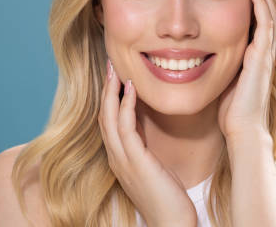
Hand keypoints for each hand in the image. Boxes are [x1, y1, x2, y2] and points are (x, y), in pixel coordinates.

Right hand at [98, 60, 197, 226]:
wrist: (172, 222)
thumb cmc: (168, 197)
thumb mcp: (155, 166)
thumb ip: (148, 148)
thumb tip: (152, 127)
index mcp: (120, 158)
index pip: (109, 122)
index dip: (109, 98)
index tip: (115, 76)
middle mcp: (116, 157)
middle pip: (103, 116)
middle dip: (106, 89)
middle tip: (109, 64)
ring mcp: (122, 160)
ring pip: (109, 118)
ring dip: (111, 91)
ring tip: (115, 69)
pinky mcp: (134, 162)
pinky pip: (125, 127)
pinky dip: (126, 105)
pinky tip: (130, 88)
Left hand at [217, 0, 275, 140]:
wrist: (243, 130)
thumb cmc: (231, 110)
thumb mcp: (223, 79)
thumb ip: (218, 63)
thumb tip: (199, 52)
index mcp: (254, 55)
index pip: (256, 21)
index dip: (253, 1)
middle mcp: (263, 51)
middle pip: (266, 13)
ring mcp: (265, 53)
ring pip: (269, 13)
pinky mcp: (262, 57)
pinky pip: (265, 23)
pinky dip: (261, 3)